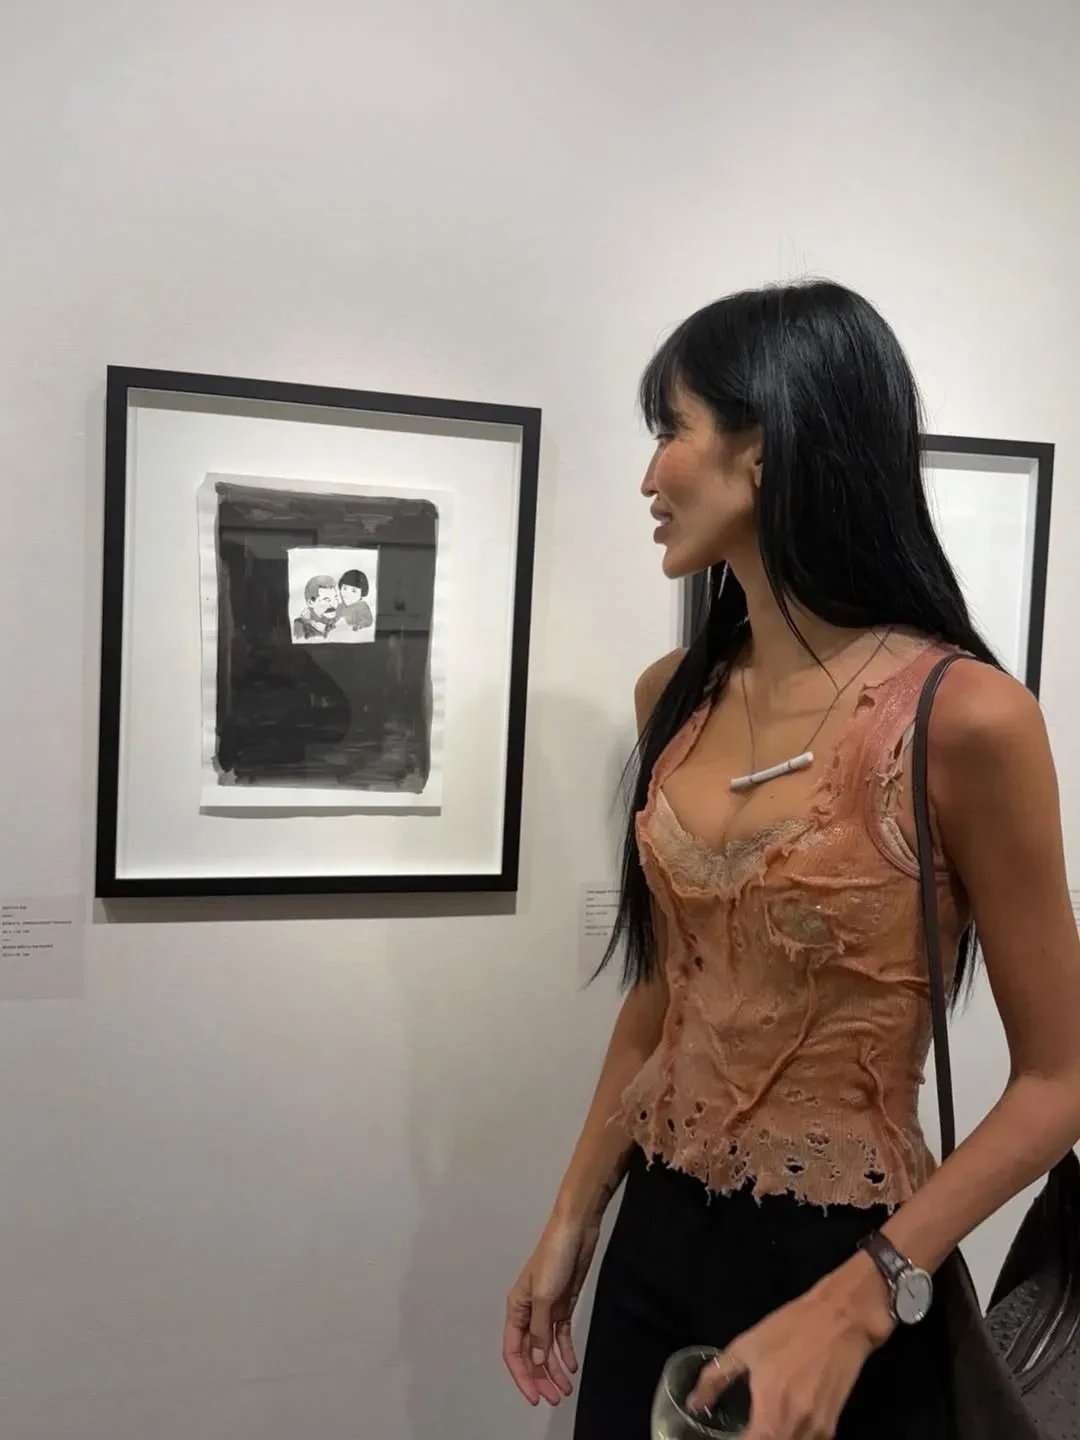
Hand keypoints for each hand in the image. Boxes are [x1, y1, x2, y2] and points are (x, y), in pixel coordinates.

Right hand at [503, 1216, 599, 1406]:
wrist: (576, 1231)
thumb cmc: (554, 1256)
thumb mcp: (545, 1295)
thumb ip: (540, 1329)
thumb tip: (536, 1359)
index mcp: (516, 1308)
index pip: (513, 1351)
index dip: (522, 1376)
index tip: (534, 1396)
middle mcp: (529, 1312)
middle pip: (530, 1354)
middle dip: (541, 1377)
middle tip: (555, 1398)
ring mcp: (546, 1310)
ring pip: (546, 1348)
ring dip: (554, 1369)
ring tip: (566, 1389)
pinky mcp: (563, 1306)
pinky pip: (560, 1336)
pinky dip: (565, 1352)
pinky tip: (572, 1366)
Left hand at [687, 1254, 894, 1438]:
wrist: (841, 1319)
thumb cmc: (789, 1330)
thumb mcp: (745, 1348)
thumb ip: (715, 1379)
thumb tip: (694, 1404)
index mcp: (770, 1415)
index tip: (723, 1437)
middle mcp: (796, 1432)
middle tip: (740, 1430)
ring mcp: (818, 1434)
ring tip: (755, 1428)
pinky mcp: (832, 1428)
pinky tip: (778, 1427)